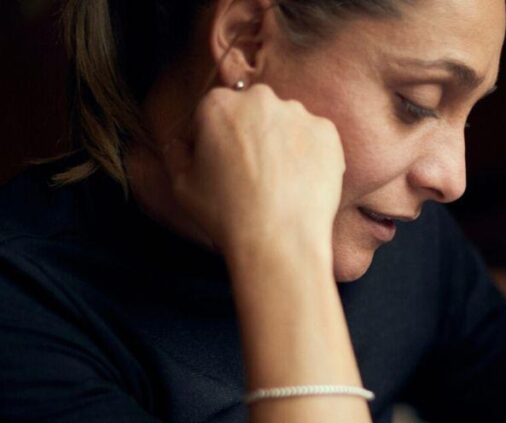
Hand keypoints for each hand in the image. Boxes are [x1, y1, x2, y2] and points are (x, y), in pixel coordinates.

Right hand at [164, 84, 344, 261]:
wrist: (280, 240)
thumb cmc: (227, 215)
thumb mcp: (182, 185)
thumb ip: (178, 153)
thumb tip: (182, 142)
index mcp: (218, 105)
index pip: (213, 113)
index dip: (215, 140)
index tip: (221, 164)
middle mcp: (259, 100)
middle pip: (252, 111)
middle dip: (250, 134)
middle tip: (253, 172)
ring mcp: (297, 114)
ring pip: (286, 122)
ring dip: (282, 142)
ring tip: (280, 181)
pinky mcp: (327, 133)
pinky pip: (315, 137)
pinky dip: (311, 154)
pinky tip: (301, 181)